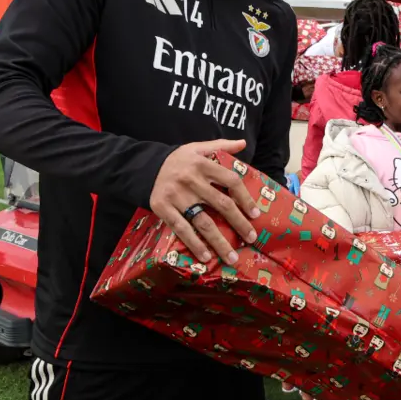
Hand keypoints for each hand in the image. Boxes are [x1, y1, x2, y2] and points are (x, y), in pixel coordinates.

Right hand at [149, 139, 259, 263]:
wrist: (144, 166)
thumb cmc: (178, 160)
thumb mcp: (198, 147)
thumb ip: (221, 145)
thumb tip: (243, 143)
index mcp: (203, 164)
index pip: (231, 181)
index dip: (245, 198)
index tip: (255, 214)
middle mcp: (191, 180)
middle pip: (221, 204)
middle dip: (239, 223)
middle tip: (251, 238)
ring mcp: (176, 196)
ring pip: (203, 222)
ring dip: (219, 242)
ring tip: (231, 256)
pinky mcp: (162, 208)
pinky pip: (182, 229)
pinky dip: (194, 244)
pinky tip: (206, 256)